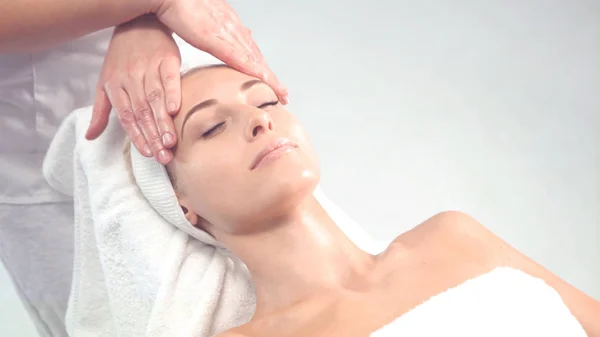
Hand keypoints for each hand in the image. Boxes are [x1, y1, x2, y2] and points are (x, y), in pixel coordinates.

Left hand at [85, 15, 180, 163]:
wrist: (138, 23)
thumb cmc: (122, 57)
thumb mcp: (105, 83)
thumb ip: (101, 112)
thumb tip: (90, 137)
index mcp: (114, 86)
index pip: (126, 117)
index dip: (137, 136)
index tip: (148, 153)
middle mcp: (130, 78)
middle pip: (142, 112)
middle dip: (153, 136)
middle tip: (164, 156)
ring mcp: (148, 68)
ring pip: (155, 99)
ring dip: (163, 122)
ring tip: (170, 142)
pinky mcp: (167, 59)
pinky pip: (169, 79)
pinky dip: (173, 94)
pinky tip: (176, 110)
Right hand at [155, 0, 287, 103]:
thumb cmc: (180, 4)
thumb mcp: (200, 19)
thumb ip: (210, 29)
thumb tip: (212, 35)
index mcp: (229, 23)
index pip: (250, 48)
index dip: (261, 66)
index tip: (270, 79)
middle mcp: (233, 27)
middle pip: (256, 56)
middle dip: (270, 76)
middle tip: (284, 94)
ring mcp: (227, 32)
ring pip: (253, 59)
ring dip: (268, 78)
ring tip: (280, 93)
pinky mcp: (216, 39)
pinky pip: (238, 58)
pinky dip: (252, 71)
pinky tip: (262, 81)